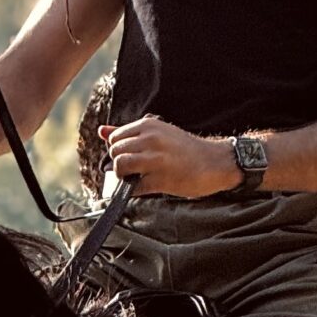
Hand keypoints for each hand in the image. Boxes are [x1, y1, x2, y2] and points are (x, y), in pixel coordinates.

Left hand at [102, 118, 236, 199]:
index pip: (115, 138)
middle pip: (115, 153)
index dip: (118, 150)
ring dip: (124, 177)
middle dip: (120, 164)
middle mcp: (150, 139)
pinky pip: (135, 187)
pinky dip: (134, 191)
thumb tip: (101, 131)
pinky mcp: (161, 179)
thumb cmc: (186, 149)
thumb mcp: (158, 132)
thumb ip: (128, 132)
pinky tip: (145, 187)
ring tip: (138, 178)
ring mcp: (155, 160)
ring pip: (120, 167)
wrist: (215, 162)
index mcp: (149, 125)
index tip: (130, 157)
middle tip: (135, 170)